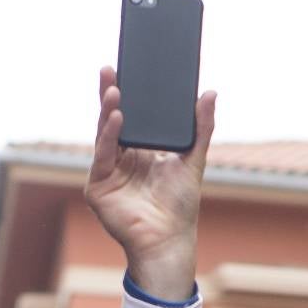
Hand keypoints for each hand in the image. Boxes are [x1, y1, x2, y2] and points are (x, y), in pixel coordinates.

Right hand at [85, 67, 216, 301]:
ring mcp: (108, 171)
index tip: (129, 67)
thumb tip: (210, 92)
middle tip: (111, 68)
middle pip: (113, 119)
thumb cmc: (180, 206)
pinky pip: (102, 155)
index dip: (129, 93)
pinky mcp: (98, 186)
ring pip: (104, 133)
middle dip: (111, 93)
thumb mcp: (194, 159)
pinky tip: (116, 118)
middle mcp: (122, 158)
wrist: (169, 240)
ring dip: (108, 111)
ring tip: (114, 89)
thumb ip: (201, 127)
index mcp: (140, 151)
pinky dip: (108, 135)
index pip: (132, 115)